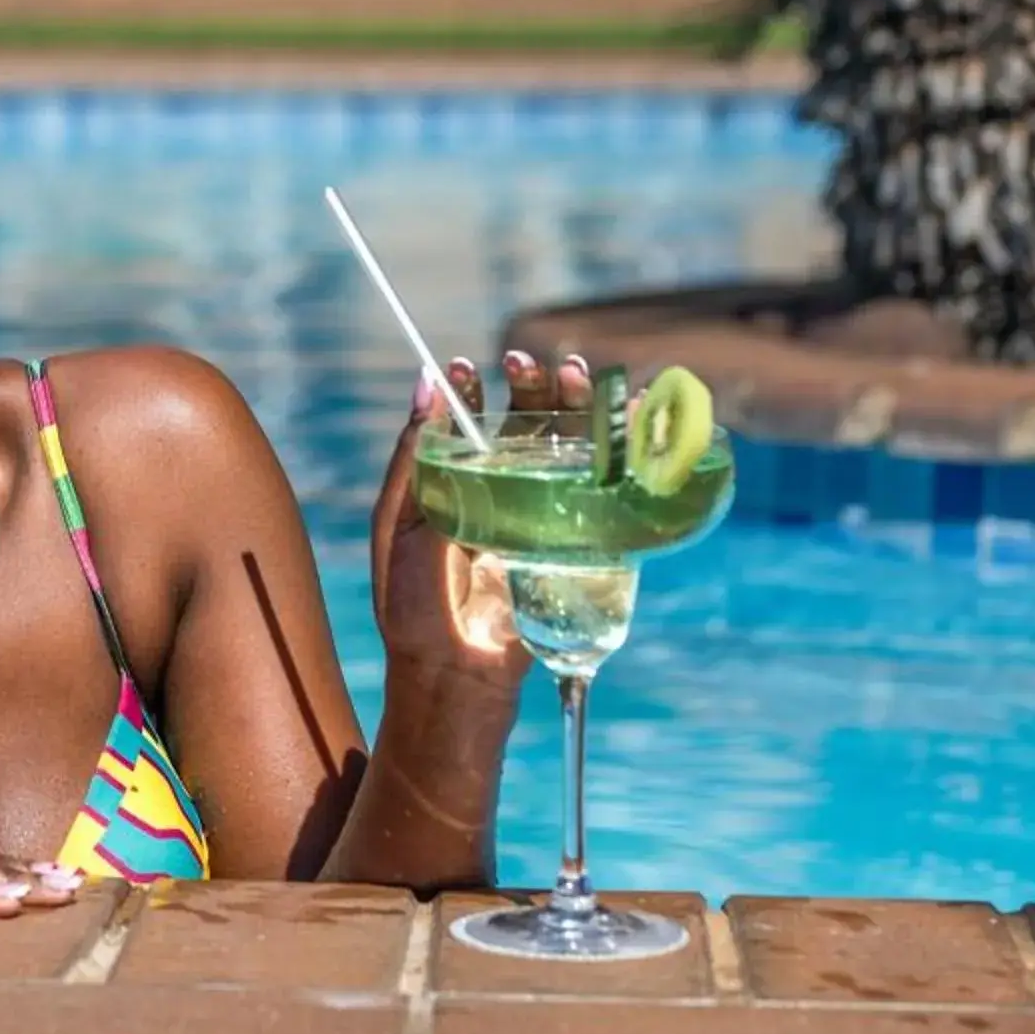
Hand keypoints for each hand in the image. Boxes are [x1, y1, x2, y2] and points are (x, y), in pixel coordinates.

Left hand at [366, 349, 592, 683]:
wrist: (456, 672)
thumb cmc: (415, 600)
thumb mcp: (401, 522)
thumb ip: (415, 456)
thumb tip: (423, 385)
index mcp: (456, 483)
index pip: (470, 422)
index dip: (471, 390)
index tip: (465, 366)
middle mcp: (503, 492)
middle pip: (526, 426)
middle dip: (531, 388)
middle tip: (527, 361)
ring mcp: (544, 515)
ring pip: (568, 450)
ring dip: (577, 409)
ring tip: (579, 374)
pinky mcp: (578, 542)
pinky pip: (603, 492)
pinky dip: (623, 453)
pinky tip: (633, 419)